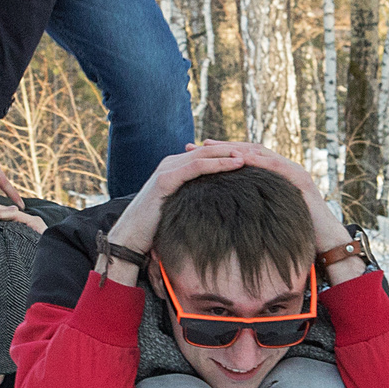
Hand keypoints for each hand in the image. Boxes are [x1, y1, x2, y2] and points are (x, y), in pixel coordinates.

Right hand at [99, 142, 258, 275]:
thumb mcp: (178, 210)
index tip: (253, 159)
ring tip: (252, 155)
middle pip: (209, 150)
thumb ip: (193, 202)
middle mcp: (170, 163)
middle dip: (234, 150)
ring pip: (205, 154)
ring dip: (230, 153)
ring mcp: (167, 169)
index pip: (206, 156)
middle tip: (259, 152)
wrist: (129, 237)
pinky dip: (218, 164)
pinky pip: (197, 166)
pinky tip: (236, 164)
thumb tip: (215, 209)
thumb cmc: (154, 229)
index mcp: (174, 169)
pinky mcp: (165, 179)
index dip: (229, 155)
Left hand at [210, 141, 353, 253]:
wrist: (326, 242)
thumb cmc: (296, 233)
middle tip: (198, 143)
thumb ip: (251, 207)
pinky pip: (275, 166)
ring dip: (234, 148)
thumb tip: (226, 212)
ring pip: (260, 152)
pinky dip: (255, 160)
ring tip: (211, 147)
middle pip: (249, 150)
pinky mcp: (300, 179)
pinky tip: (237, 158)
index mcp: (274, 175)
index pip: (245, 157)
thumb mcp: (267, 216)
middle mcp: (284, 167)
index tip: (198, 151)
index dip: (221, 153)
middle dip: (222, 146)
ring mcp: (293, 170)